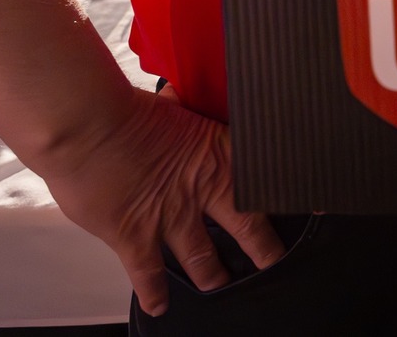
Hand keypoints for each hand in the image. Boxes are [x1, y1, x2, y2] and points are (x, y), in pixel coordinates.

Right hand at [37, 83, 283, 316]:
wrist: (86, 126)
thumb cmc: (125, 111)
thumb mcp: (172, 106)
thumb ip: (186, 107)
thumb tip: (182, 91)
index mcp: (219, 152)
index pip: (265, 175)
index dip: (287, 190)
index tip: (309, 204)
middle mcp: (202, 189)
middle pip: (248, 224)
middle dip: (264, 246)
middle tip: (273, 259)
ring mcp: (171, 217)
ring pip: (203, 257)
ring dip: (212, 273)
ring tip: (220, 282)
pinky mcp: (136, 237)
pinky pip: (149, 273)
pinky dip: (154, 292)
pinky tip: (160, 305)